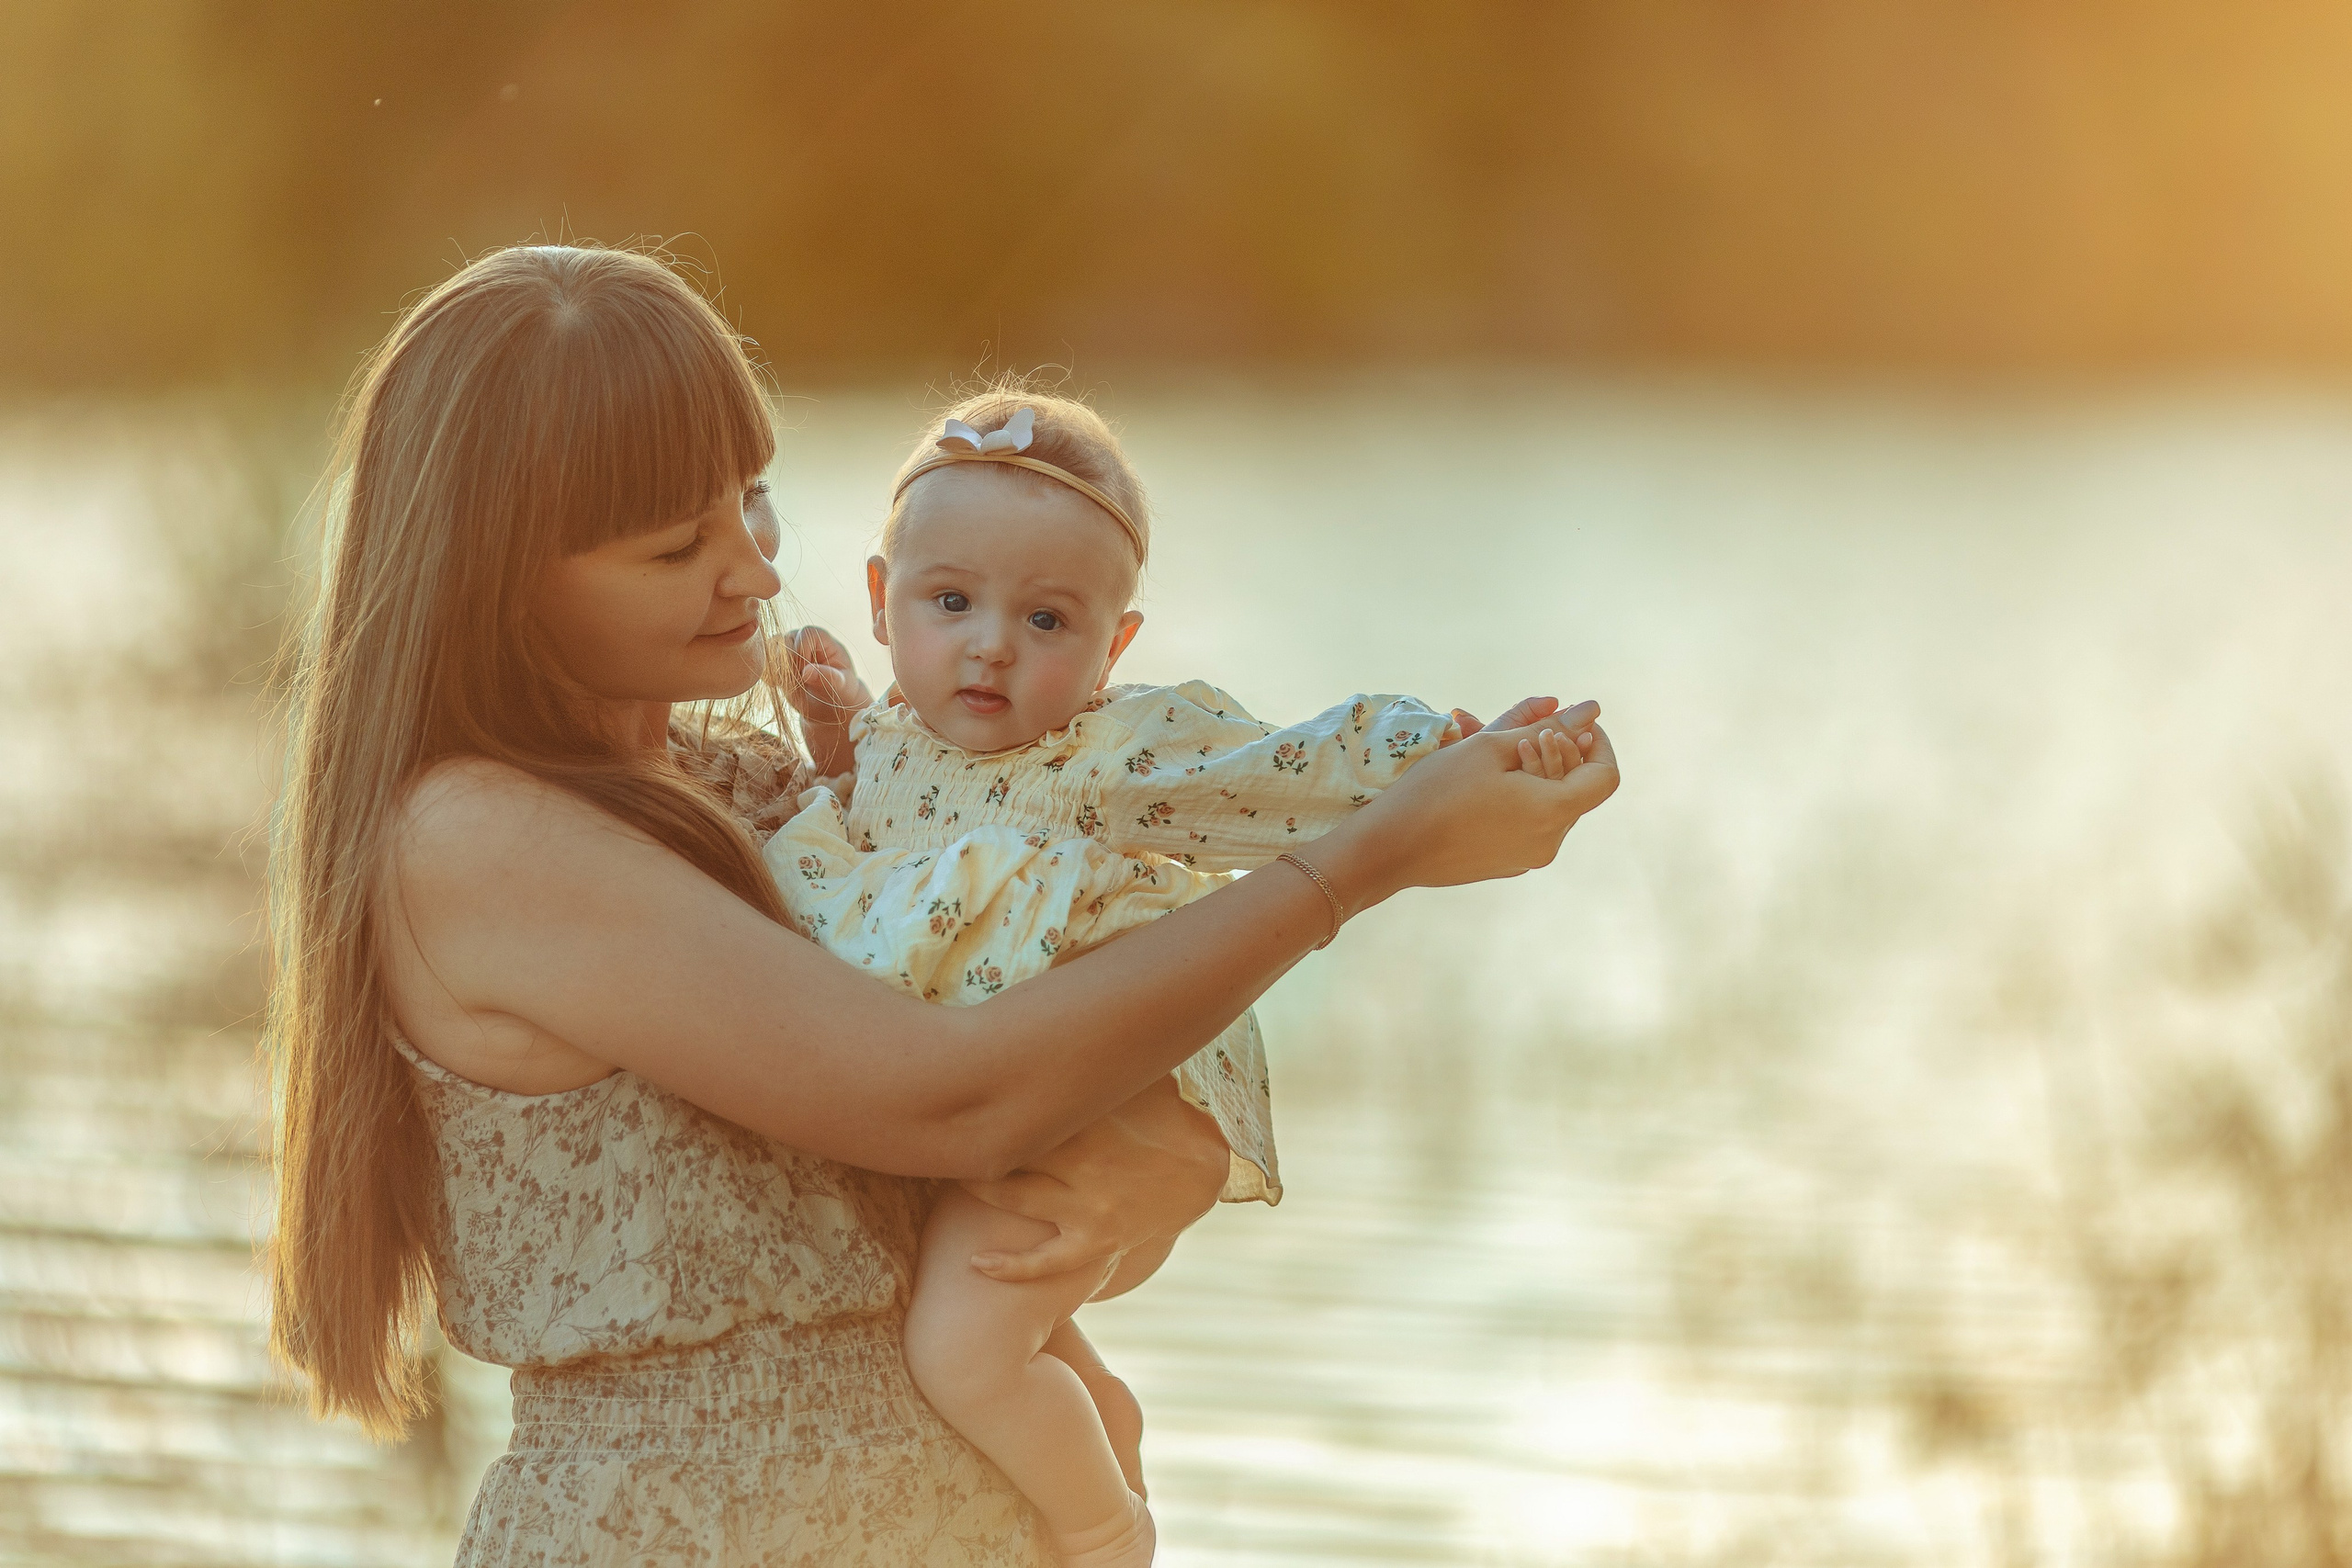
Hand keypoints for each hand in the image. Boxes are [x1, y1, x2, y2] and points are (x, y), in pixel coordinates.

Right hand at [781, 626, 870, 777]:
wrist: (828, 703)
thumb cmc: (840, 690)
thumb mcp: (841, 685)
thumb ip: (827, 677)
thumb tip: (806, 672)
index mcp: (822, 638)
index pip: (806, 634)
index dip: (804, 653)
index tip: (808, 673)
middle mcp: (801, 638)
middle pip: (784, 640)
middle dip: (789, 665)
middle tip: (799, 682)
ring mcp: (786, 647)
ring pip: (770, 650)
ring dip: (778, 671)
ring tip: (791, 684)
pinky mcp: (775, 659)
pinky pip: (763, 662)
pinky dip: (769, 676)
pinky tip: (780, 686)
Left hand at [957, 1075, 1226, 1281]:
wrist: (1203, 1175)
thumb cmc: (1162, 1115)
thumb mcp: (1136, 1076)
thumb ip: (1101, 1050)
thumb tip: (1080, 995)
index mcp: (1093, 1119)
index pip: (1027, 1102)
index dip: (986, 1091)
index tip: (953, 1081)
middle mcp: (1087, 1164)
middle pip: (1011, 1149)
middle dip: (973, 1140)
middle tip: (938, 1129)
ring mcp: (1089, 1208)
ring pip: (1013, 1198)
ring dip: (978, 1186)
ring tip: (951, 1174)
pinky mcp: (1096, 1243)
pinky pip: (1045, 1261)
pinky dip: (1009, 1266)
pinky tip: (975, 1263)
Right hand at [1320, 701, 1617, 902]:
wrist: (1389, 849)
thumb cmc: (1436, 791)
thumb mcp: (1490, 747)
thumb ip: (1546, 726)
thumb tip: (1591, 710)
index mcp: (1552, 813)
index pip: (1606, 776)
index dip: (1598, 744)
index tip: (1571, 723)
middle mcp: (1549, 843)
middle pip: (1577, 791)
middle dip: (1561, 755)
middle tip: (1526, 732)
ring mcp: (1528, 859)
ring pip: (1552, 808)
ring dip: (1537, 777)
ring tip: (1499, 758)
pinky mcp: (1507, 866)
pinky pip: (1530, 826)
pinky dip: (1521, 801)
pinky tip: (1485, 788)